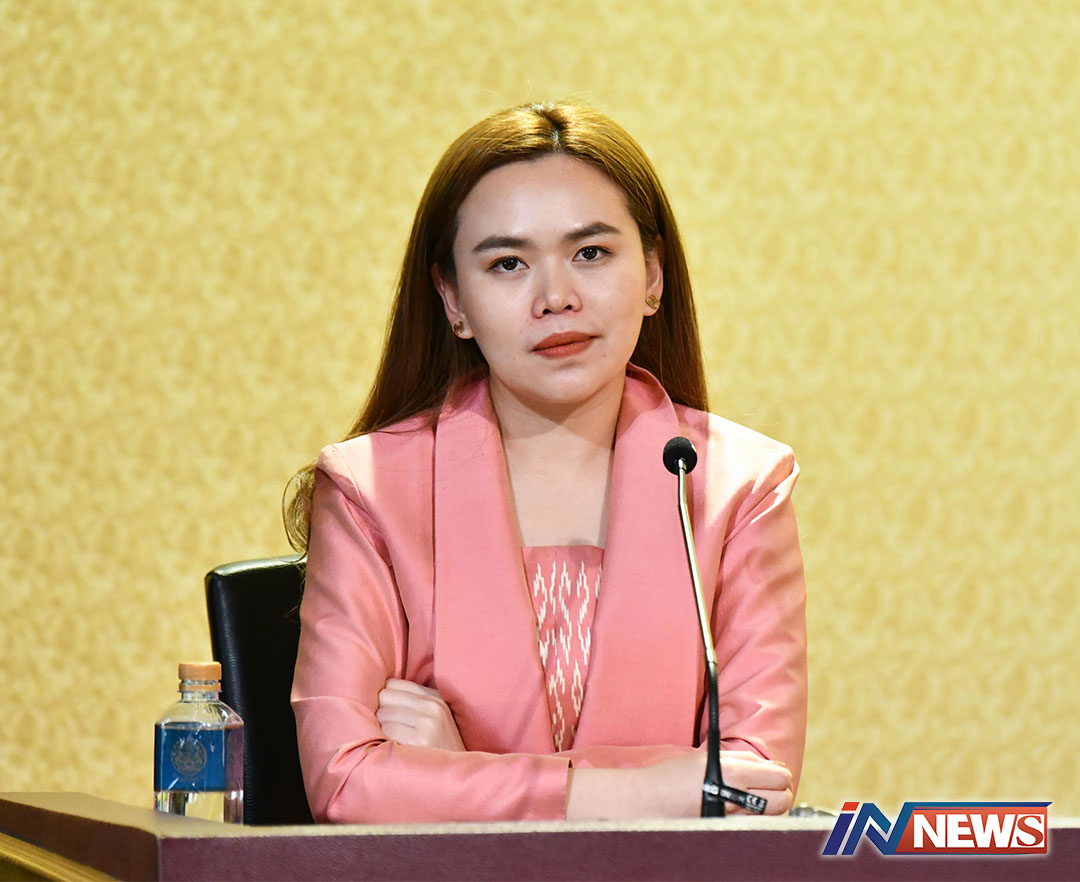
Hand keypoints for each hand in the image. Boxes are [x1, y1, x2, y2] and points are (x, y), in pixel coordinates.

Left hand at [375, 678, 465, 750]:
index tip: (389, 713)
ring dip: (382, 728)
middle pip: (385, 696)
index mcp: (435, 697)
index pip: (393, 684)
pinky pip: (386, 731)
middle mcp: (432, 706)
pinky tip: (395, 748)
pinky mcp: (419, 740)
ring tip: (395, 740)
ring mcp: (427, 723)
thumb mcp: (435, 717)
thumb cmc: (439, 747)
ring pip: (383, 714)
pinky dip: (385, 741)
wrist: (456, 774)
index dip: (386, 700)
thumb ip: (412, 702)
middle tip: (391, 728)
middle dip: (383, 712)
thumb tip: (377, 693)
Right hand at [639, 749, 792, 816]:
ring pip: (772, 818)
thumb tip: (772, 766)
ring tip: (757, 802)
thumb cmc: (675, 774)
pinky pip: (753, 829)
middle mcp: (734, 796)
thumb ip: (742, 759)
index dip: (781, 775)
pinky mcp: (724, 832)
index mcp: (732, 771)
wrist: (649, 799)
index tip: (775, 775)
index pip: (778, 777)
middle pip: (782, 800)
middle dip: (781, 793)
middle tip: (769, 789)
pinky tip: (743, 814)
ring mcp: (730, 819)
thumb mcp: (708, 757)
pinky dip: (755, 822)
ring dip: (770, 810)